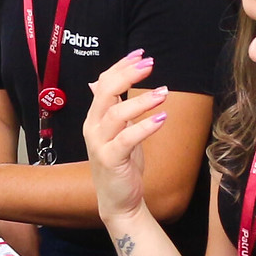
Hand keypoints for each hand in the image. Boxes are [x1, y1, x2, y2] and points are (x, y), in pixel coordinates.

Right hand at [83, 51, 164, 223]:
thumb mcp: (118, 131)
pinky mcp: (110, 160)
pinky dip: (145, 127)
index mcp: (94, 118)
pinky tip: (162, 119)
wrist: (119, 201)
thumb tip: (101, 82)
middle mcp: (92, 128)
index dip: (121, 66)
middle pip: (106, 92)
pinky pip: (127, 139)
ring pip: (117, 114)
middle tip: (150, 65)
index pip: (103, 83)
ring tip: (163, 92)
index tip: (141, 54)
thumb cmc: (121, 165)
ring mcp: (99, 144)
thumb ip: (114, 107)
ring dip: (141, 100)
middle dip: (128, 75)